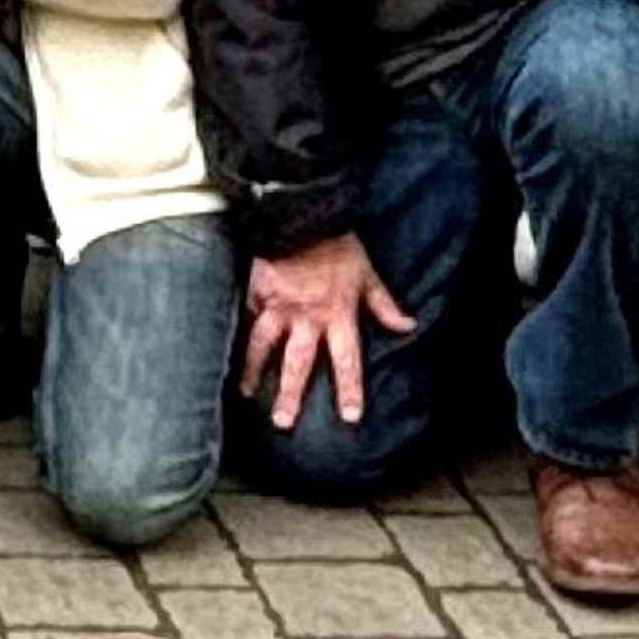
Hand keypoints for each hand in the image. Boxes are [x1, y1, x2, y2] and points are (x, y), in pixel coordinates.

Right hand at [239, 235, 424, 431]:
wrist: (302, 215)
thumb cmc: (338, 245)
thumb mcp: (367, 275)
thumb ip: (384, 305)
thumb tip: (409, 326)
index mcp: (337, 315)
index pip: (346, 360)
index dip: (349, 389)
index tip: (349, 417)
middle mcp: (307, 318)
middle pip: (297, 364)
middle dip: (289, 395)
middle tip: (282, 423)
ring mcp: (278, 307)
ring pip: (262, 346)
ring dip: (253, 371)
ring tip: (245, 392)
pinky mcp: (257, 293)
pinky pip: (247, 318)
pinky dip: (239, 334)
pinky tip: (229, 351)